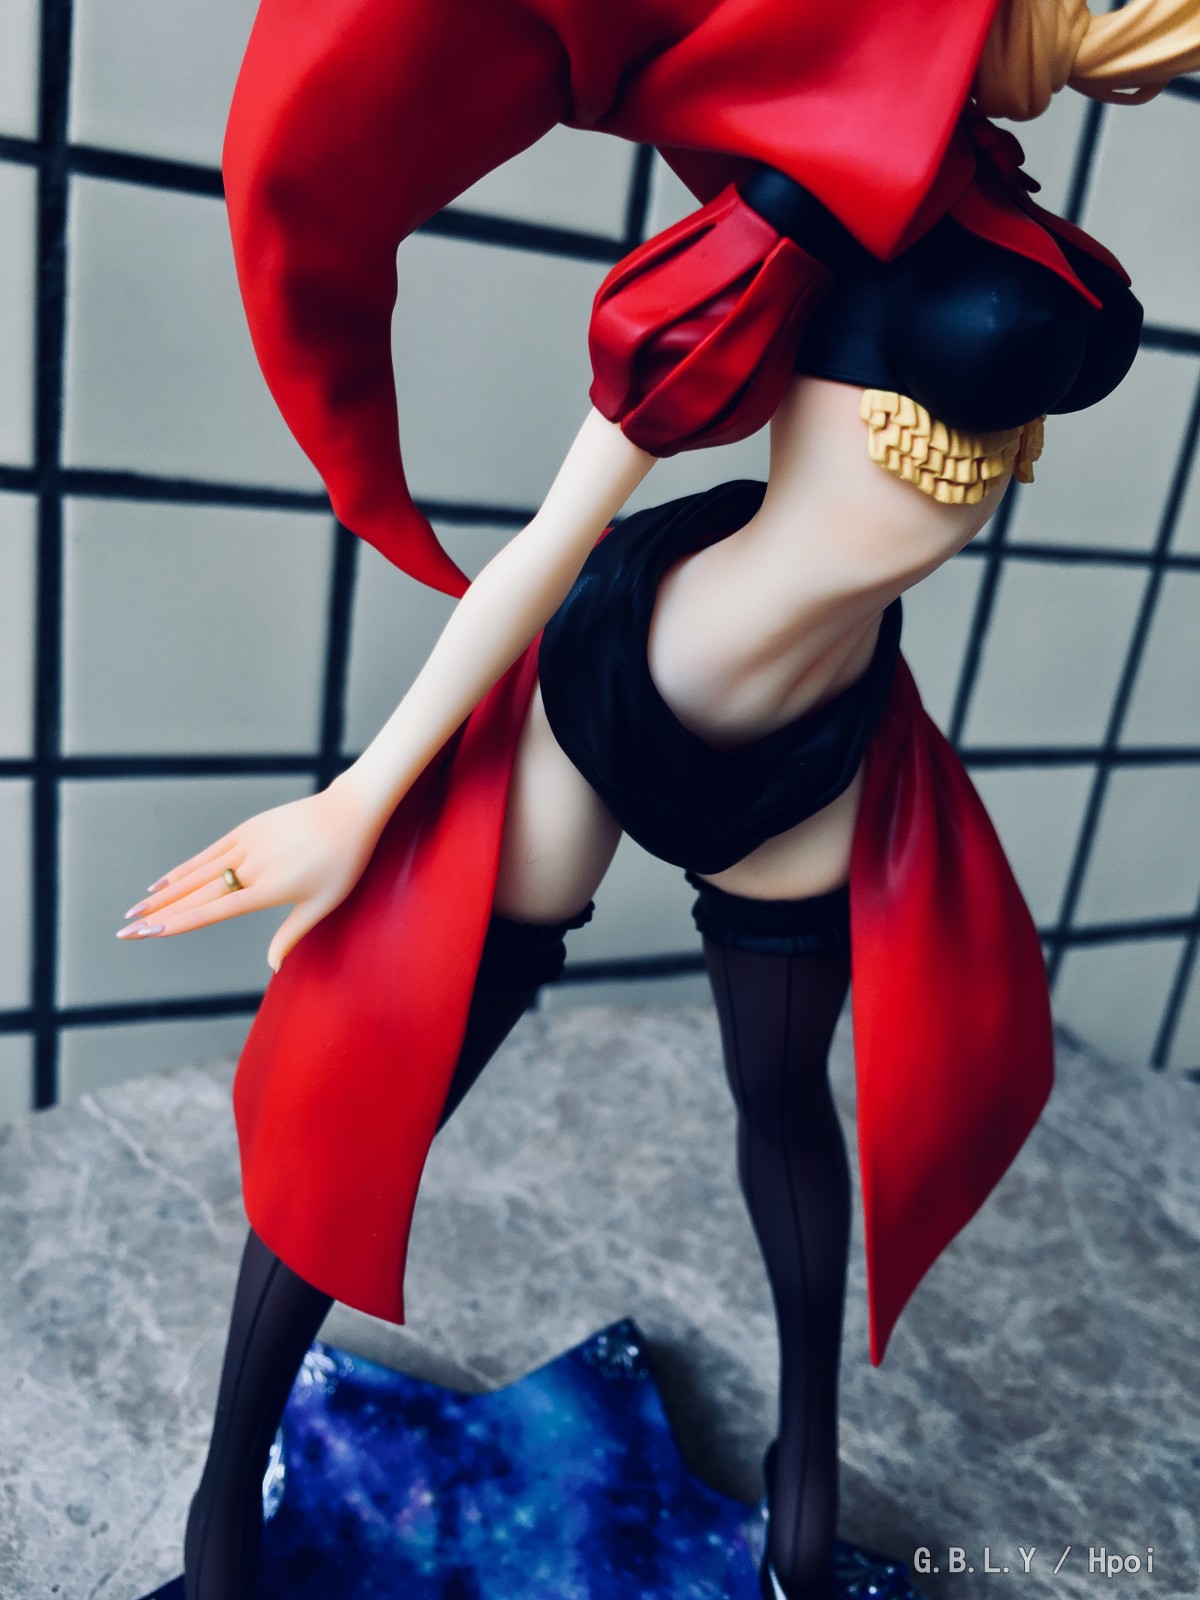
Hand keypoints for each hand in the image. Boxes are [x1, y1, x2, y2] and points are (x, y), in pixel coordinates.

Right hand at [115, 776, 384, 971]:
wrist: (350, 812)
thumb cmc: (343, 863)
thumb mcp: (323, 904)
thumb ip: (292, 934)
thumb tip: (273, 967)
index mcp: (268, 889)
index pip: (212, 912)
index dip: (176, 924)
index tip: (147, 933)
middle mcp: (251, 867)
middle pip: (195, 895)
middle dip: (157, 914)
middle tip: (125, 931)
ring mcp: (246, 844)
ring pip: (196, 874)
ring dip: (163, 893)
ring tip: (135, 910)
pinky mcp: (247, 829)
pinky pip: (208, 853)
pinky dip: (184, 869)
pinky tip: (163, 882)